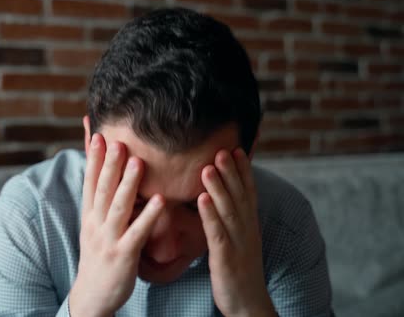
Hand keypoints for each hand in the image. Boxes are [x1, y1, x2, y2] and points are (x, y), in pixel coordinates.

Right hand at [69, 133, 164, 316]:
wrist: (92, 294)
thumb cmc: (98, 256)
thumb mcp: (93, 226)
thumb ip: (100, 202)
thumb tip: (104, 177)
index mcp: (89, 215)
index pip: (90, 182)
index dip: (94, 158)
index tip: (98, 134)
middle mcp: (95, 224)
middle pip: (102, 189)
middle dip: (110, 163)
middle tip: (119, 139)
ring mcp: (108, 239)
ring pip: (118, 207)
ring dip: (128, 183)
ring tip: (138, 161)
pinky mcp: (123, 255)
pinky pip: (137, 233)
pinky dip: (148, 216)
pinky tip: (161, 201)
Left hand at [197, 149, 275, 316]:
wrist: (248, 303)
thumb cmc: (239, 269)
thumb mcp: (241, 240)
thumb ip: (235, 219)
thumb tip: (226, 199)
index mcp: (250, 225)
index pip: (248, 192)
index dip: (243, 171)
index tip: (236, 149)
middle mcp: (247, 230)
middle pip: (239, 196)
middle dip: (231, 171)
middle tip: (222, 148)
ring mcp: (238, 243)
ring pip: (228, 210)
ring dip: (219, 187)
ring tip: (208, 167)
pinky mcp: (225, 258)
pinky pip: (217, 233)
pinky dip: (210, 215)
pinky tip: (201, 199)